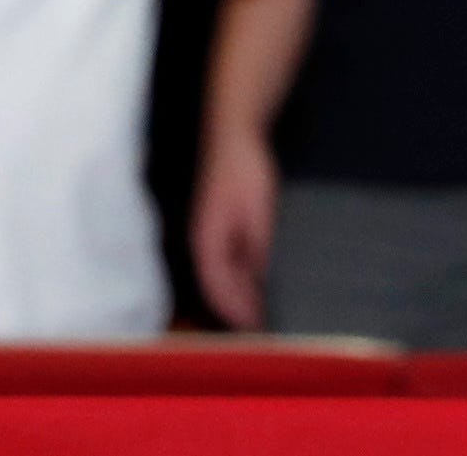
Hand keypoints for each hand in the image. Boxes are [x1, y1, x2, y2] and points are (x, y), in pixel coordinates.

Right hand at [191, 130, 277, 329]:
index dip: (234, 310)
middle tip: (262, 330)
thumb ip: (255, 246)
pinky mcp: (220, 228)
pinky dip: (243, 278)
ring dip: (239, 296)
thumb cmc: (244, 170)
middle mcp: (204, 241)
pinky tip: (260, 286)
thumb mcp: (257, 210)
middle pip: (218, 287)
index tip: (253, 328)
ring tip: (262, 316)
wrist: (234, 136)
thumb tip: (257, 278)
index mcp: (207, 239)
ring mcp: (210, 235)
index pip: (217, 287)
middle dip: (237, 310)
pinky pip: (229, 262)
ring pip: (223, 277)